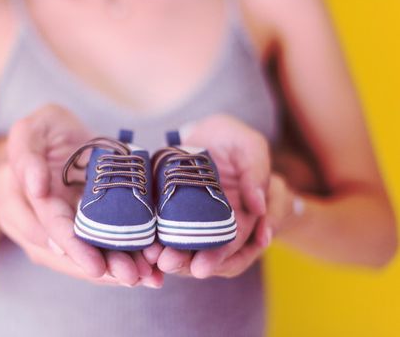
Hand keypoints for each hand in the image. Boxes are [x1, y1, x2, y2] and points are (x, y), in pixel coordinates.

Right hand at [0, 104, 162, 287]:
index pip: (47, 224)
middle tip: (130, 276)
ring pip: (82, 257)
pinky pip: (98, 249)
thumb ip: (25, 152)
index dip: (71, 244)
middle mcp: (37, 224)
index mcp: (20, 201)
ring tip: (146, 277)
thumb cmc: (43, 132)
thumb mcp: (30, 130)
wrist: (55, 143)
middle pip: (66, 253)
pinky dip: (120, 259)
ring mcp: (60, 231)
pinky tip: (146, 269)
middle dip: (99, 267)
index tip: (94, 264)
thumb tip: (37, 188)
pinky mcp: (82, 231)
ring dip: (113, 271)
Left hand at [149, 114, 271, 277]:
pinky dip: (157, 240)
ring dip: (170, 257)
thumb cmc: (234, 140)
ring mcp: (197, 223)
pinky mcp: (175, 215)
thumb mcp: (251, 148)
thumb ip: (257, 172)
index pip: (237, 245)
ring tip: (152, 258)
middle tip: (168, 263)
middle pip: (207, 254)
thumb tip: (258, 206)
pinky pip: (167, 232)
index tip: (202, 268)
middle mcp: (221, 226)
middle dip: (187, 262)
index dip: (220, 257)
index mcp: (247, 217)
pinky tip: (145, 245)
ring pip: (187, 248)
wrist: (206, 133)